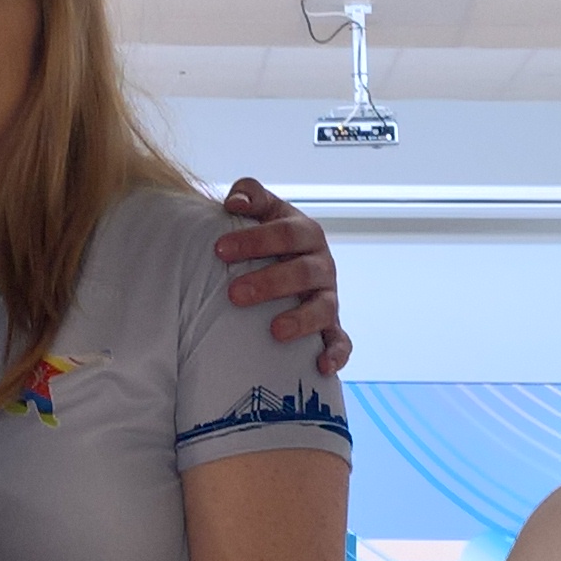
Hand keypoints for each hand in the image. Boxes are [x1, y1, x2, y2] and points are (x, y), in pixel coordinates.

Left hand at [211, 177, 352, 375]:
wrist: (288, 265)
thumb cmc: (268, 239)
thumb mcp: (262, 212)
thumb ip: (250, 195)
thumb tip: (233, 201)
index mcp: (306, 234)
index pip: (286, 232)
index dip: (255, 239)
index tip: (219, 250)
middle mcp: (322, 265)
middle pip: (303, 271)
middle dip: (270, 282)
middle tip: (234, 293)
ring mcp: (329, 297)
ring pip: (323, 307)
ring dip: (301, 319)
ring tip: (275, 331)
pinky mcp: (331, 327)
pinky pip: (341, 341)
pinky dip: (336, 353)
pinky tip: (322, 366)